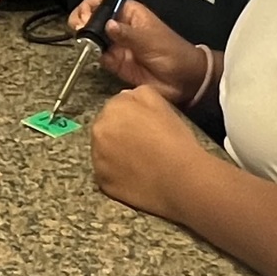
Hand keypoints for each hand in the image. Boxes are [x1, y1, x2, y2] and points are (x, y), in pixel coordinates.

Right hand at [67, 0, 206, 103]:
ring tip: (84, 43)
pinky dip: (91, 56)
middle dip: (83, 22)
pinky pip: (98, 57)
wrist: (184, 81)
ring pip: (92, 38)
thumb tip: (107, 25)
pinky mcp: (116, 63)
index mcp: (131, 13)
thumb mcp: (151, 40)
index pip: (105, 2)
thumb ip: (127, 34)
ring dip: (85, 39)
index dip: (91, 5)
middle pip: (94, 19)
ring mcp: (117, 45)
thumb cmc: (174, 53)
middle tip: (80, 30)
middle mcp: (121, 27)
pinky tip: (93, 55)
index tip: (85, 15)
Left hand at [92, 86, 206, 219]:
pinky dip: (117, 173)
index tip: (142, 125)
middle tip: (141, 142)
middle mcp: (98, 132)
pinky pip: (106, 173)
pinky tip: (136, 174)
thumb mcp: (160, 102)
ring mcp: (98, 159)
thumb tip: (126, 97)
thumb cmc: (173, 139)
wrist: (178, 178)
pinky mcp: (102, 181)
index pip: (115, 107)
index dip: (130, 116)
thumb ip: (138, 93)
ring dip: (115, 152)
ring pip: (104, 151)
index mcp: (112, 109)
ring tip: (139, 159)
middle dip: (118, 133)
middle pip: (105, 128)